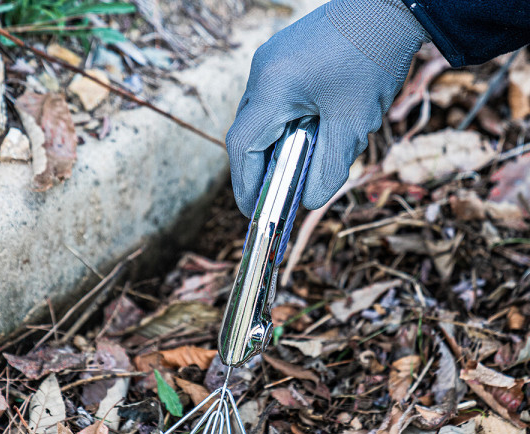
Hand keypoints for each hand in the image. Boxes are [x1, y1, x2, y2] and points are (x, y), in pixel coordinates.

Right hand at [226, 0, 428, 215]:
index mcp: (272, 88)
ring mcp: (268, 63)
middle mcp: (261, 73)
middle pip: (246, 134)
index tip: (254, 212)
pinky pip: (271, 103)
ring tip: (296, 168)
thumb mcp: (353, 124)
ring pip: (259, 119)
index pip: (242, 147)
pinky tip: (306, 135)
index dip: (245, 185)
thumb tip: (308, 202)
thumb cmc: (374, 58)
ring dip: (273, 147)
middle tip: (278, 197)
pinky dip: (282, 127)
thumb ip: (328, 169)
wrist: (392, 4)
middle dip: (260, 170)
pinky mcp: (281, 59)